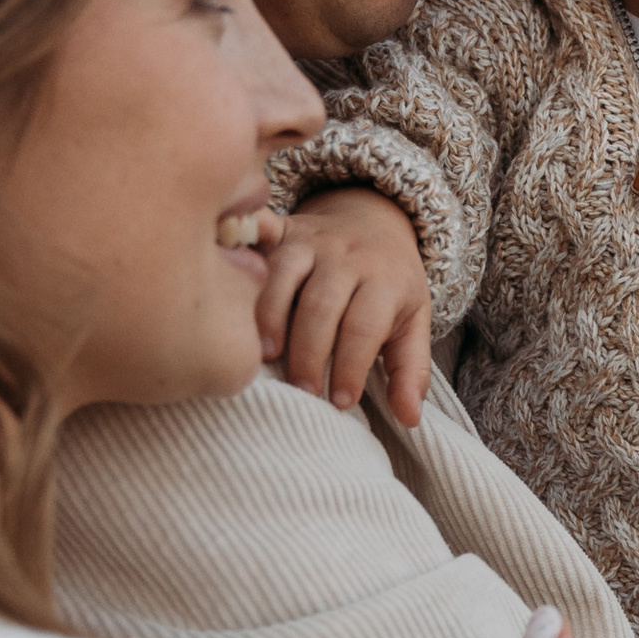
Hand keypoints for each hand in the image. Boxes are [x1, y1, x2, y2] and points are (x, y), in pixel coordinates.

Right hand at [256, 186, 434, 423]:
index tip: (341, 403)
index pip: (364, 327)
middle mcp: (346, 257)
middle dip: (309, 353)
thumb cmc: (391, 283)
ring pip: (283, 276)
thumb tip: (409, 418)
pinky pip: (258, 237)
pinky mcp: (281, 230)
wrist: (375, 218)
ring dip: (269, 317)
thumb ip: (410, 370)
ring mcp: (310, 240)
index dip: (351, 367)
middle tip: (302, 392)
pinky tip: (225, 284)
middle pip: (321, 306)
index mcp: (383, 281)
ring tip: (264, 356)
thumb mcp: (413, 322)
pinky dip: (241, 254)